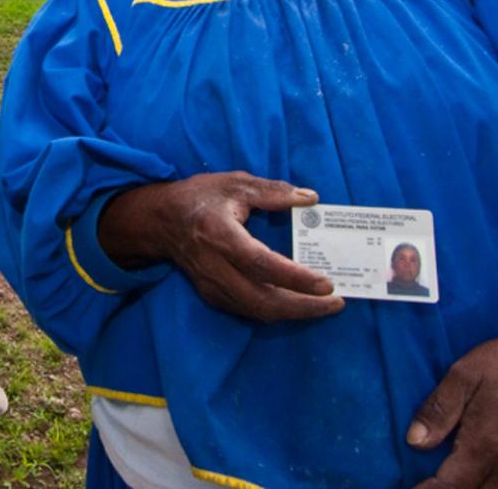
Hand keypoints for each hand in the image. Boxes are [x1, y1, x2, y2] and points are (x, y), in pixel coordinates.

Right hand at [99, 171, 343, 322]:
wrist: (161, 221)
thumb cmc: (200, 198)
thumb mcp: (235, 184)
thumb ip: (273, 192)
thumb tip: (310, 198)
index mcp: (221, 235)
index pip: (262, 264)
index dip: (295, 278)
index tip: (326, 283)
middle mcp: (216, 266)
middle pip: (263, 301)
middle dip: (304, 307)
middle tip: (336, 303)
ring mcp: (213, 285)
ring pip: (258, 312)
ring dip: (294, 313)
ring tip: (323, 306)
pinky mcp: (213, 295)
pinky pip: (249, 311)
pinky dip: (276, 311)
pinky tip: (297, 304)